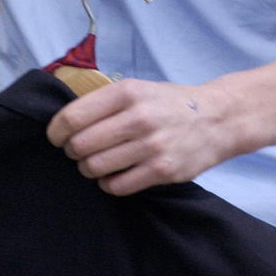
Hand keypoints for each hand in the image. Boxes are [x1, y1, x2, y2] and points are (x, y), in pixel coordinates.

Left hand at [46, 78, 233, 195]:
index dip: (56, 131)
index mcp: (128, 93)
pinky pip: (117, 186)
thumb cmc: (170, 104)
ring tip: (97, 163)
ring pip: (95, 168)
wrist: (218, 119)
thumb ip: (106, 102)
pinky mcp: (162, 170)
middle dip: (73, 151)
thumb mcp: (139, 89)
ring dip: (89, 169)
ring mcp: (151, 146)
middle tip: (79, 151)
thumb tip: (65, 123)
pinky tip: (116, 175)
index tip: (56, 137)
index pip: (73, 116)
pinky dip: (109, 183)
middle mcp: (139, 117)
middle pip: (80, 145)